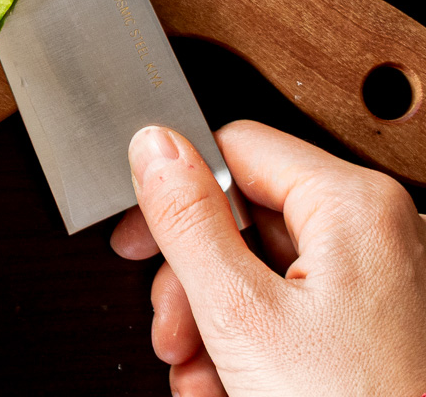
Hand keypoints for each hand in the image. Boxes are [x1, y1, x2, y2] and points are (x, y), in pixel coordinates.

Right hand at [111, 119, 425, 395]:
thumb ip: (188, 219)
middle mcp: (378, 233)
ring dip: (211, 325)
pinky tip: (228, 386)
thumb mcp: (240, 313)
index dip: (172, 197)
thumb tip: (155, 146)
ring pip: (260, 274)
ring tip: (200, 375)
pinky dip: (250, 347)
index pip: (233, 149)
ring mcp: (382, 284)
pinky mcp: (377, 329)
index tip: (137, 240)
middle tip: (172, 330)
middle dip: (191, 282)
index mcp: (353, 205)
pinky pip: (293, 312)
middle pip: (242, 219)